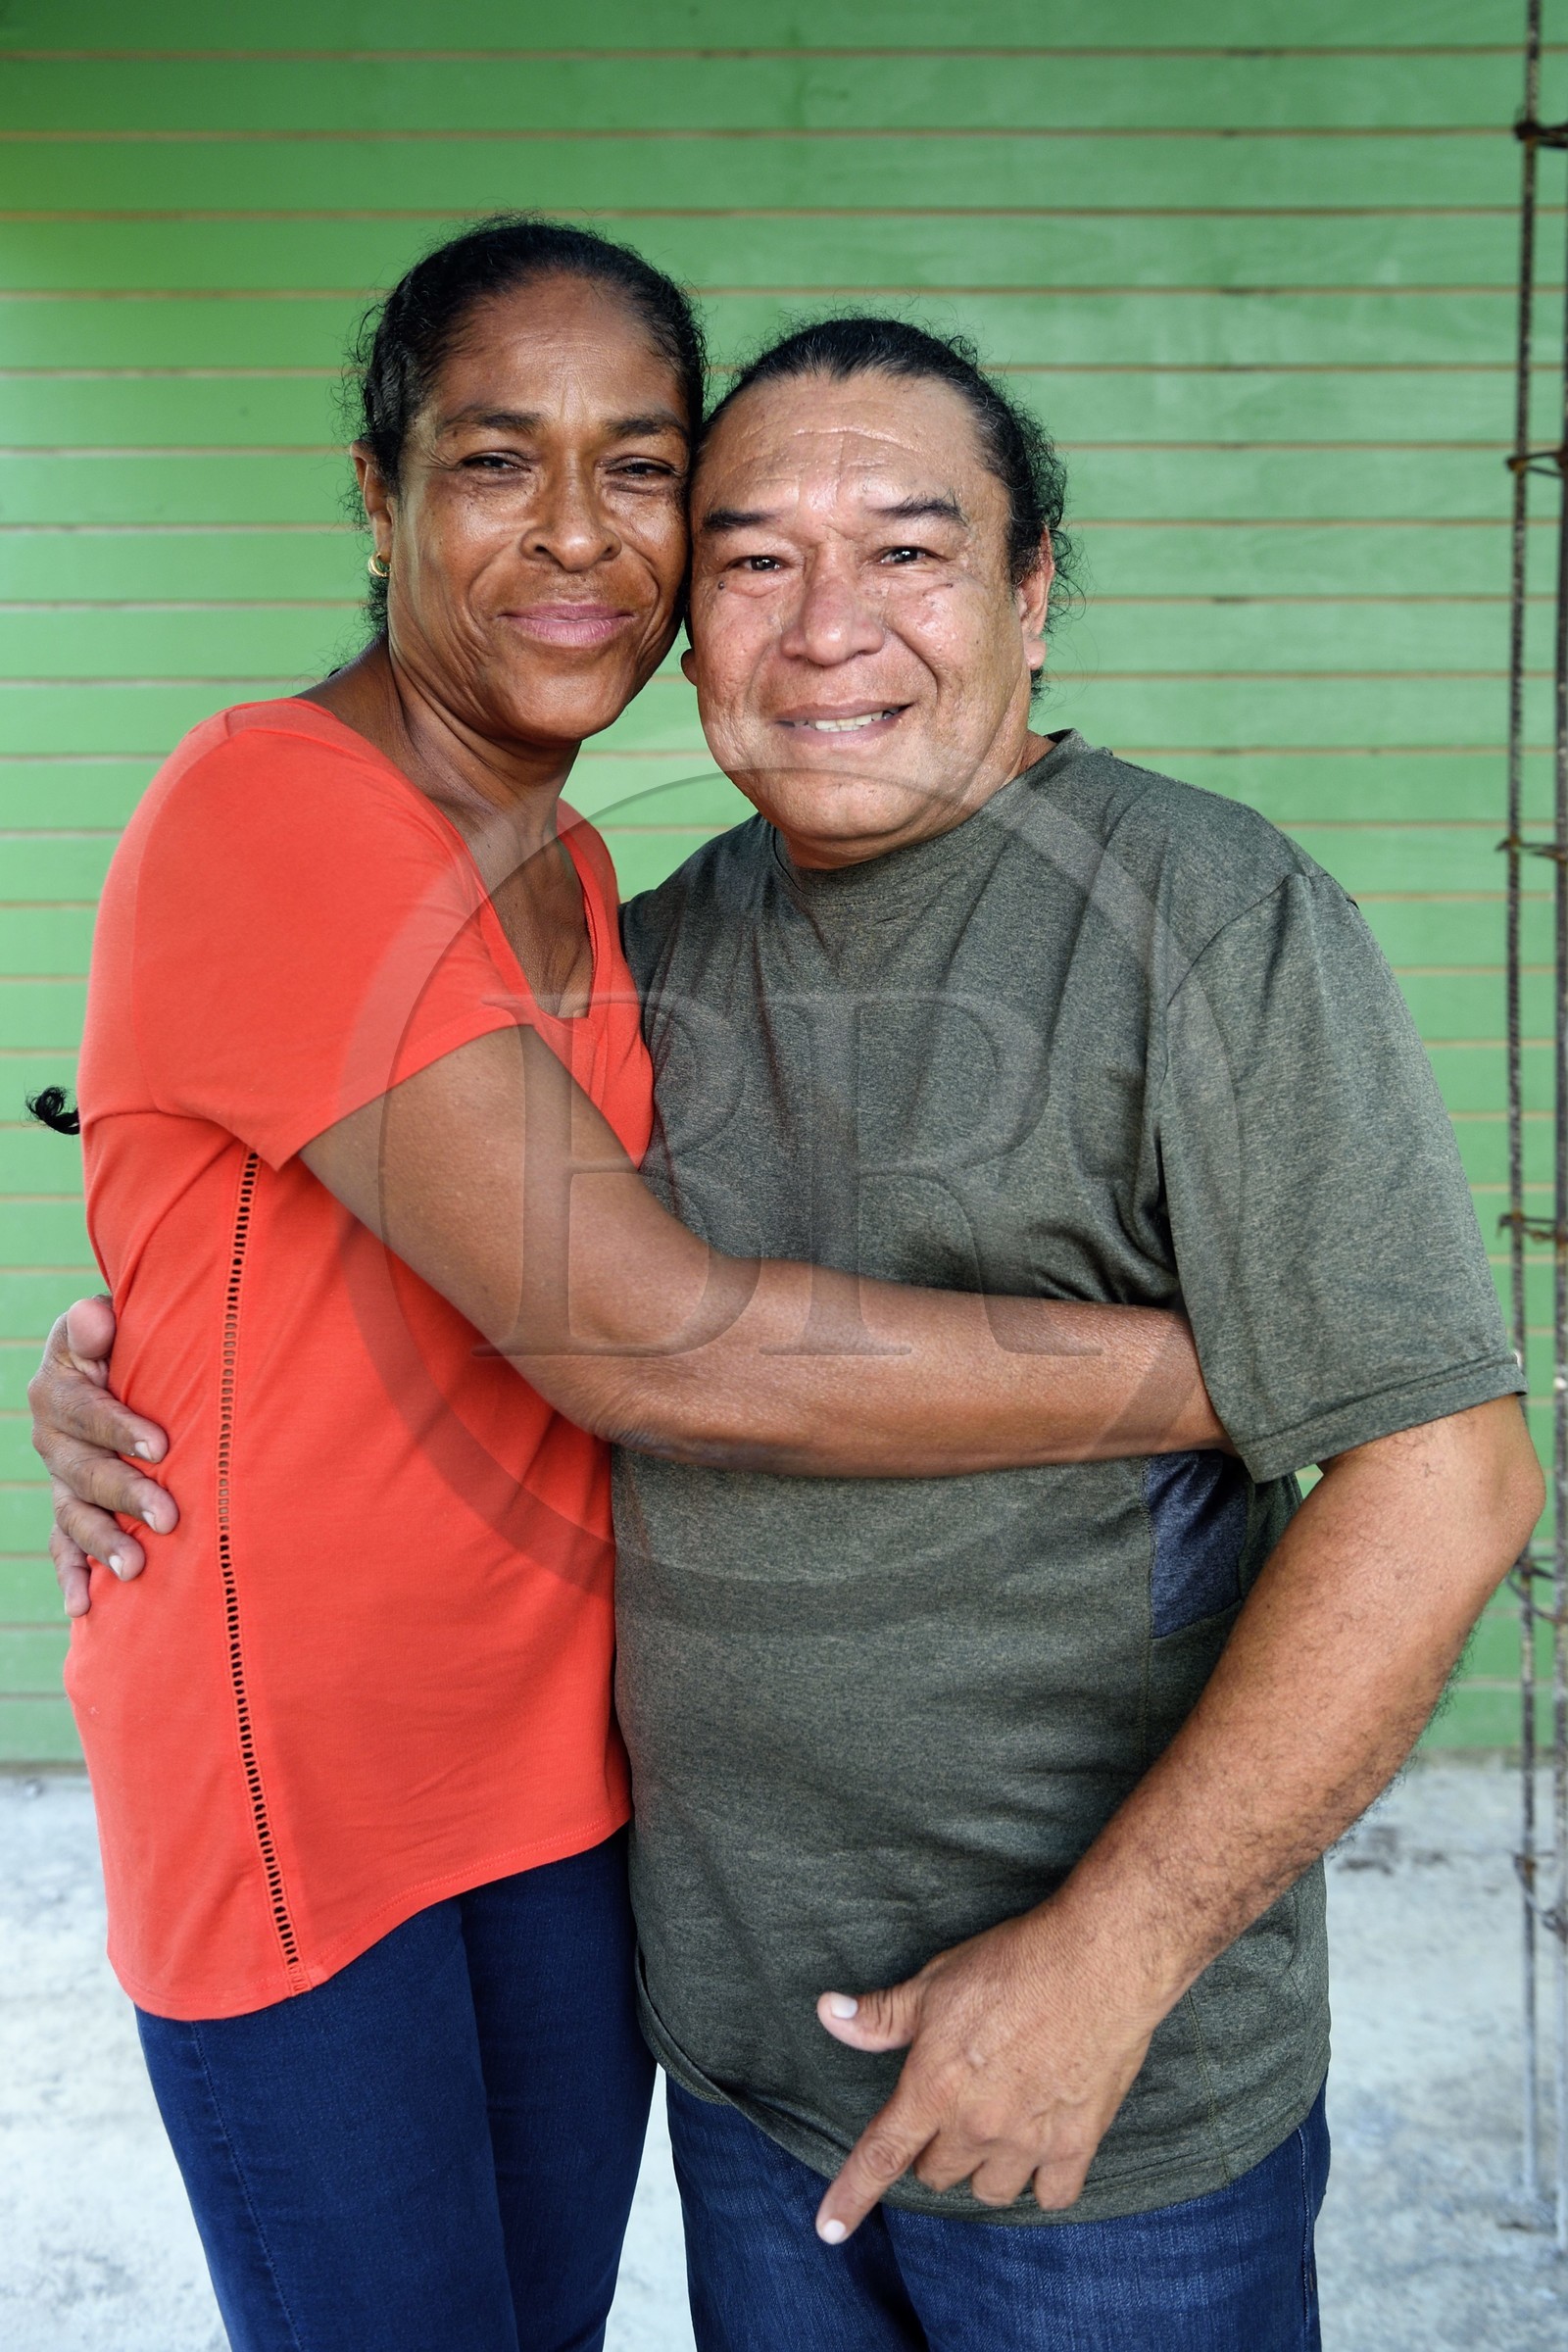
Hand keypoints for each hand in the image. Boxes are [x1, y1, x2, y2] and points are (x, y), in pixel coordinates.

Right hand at [27, 1297, 176, 1616]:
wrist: (125, 1365)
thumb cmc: (129, 1340)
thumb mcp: (112, 1321)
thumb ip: (97, 1322)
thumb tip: (95, 1318)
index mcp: (58, 1389)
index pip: (84, 1410)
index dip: (119, 1427)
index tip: (162, 1445)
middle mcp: (52, 1439)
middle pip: (84, 1471)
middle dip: (126, 1495)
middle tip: (168, 1518)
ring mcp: (61, 1480)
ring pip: (75, 1515)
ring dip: (102, 1544)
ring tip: (135, 1568)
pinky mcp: (72, 1509)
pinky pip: (65, 1546)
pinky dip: (71, 1576)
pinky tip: (82, 1607)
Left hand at [812, 1902, 1164, 2240]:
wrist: (1096, 1963)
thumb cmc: (1012, 1965)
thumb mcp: (935, 1982)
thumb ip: (882, 2015)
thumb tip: (828, 2013)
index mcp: (934, 2087)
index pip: (881, 2155)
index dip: (850, 2196)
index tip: (828, 2229)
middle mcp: (976, 2125)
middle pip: (936, 2173)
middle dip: (935, 2149)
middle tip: (953, 2108)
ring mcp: (1028, 2140)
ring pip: (989, 2190)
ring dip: (985, 2167)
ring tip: (996, 2127)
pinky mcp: (1076, 2143)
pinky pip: (1050, 2195)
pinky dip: (1042, 2181)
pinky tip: (1041, 2150)